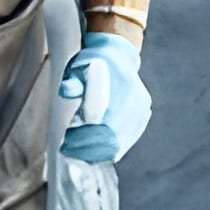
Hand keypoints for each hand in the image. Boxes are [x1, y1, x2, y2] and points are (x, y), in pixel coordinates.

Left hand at [57, 32, 151, 163]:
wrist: (118, 56)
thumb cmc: (94, 62)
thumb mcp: (79, 67)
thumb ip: (73, 82)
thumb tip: (65, 91)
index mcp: (119, 86)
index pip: (101, 124)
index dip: (82, 139)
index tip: (66, 144)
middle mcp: (134, 101)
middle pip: (110, 139)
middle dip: (87, 150)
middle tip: (68, 150)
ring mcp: (141, 111)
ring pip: (119, 144)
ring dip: (97, 152)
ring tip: (78, 151)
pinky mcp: (143, 118)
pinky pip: (126, 141)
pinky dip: (109, 149)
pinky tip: (94, 150)